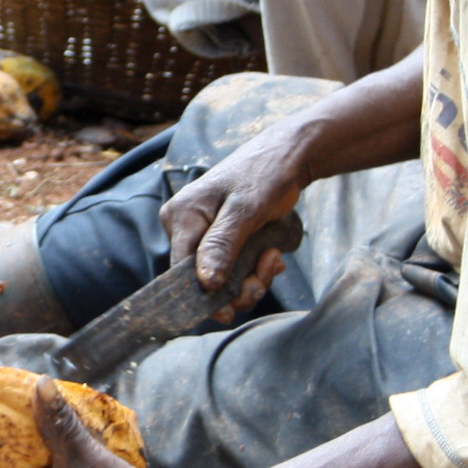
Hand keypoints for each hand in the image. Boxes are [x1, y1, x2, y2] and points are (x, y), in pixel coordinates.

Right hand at [159, 112, 317, 292]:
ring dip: (251, 279)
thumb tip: (205, 283)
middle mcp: (185, 227)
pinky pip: (232, 269)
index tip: (229, 310)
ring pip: (220, 277)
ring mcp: (203, 234)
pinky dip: (254, 270)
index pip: (180, 269)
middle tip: (267, 273)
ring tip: (273, 260)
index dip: (203, 294)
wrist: (287, 157)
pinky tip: (272, 256)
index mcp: (181, 215)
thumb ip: (223, 245)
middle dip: (237, 285)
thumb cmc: (265, 175)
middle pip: (202, 278)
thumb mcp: (246, 210)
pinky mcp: (221, 240)